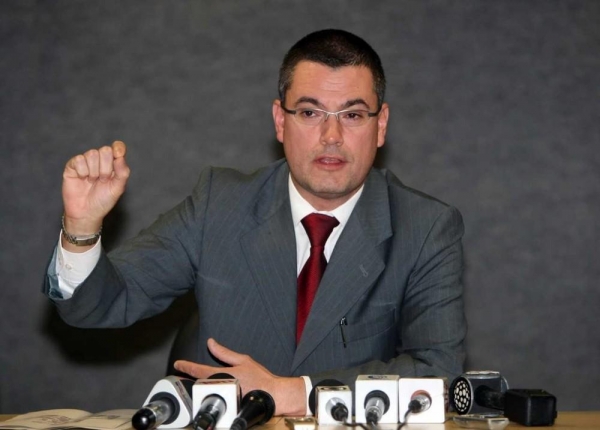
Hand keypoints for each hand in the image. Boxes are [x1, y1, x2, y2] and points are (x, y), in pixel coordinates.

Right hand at [61, 141, 129, 247]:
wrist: (86, 213)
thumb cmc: (103, 200)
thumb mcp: (118, 188)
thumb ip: (122, 171)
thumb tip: (120, 155)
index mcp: (113, 164)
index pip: (117, 147)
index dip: (118, 147)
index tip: (119, 153)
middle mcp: (100, 160)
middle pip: (105, 150)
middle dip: (106, 168)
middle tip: (103, 180)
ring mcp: (86, 162)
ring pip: (92, 154)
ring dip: (94, 171)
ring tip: (92, 181)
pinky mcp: (72, 165)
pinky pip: (79, 159)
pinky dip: (82, 171)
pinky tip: (82, 179)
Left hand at [174, 338, 305, 415]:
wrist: (272, 395)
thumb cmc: (260, 379)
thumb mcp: (242, 360)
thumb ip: (224, 353)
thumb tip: (211, 343)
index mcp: (221, 374)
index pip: (198, 369)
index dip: (186, 366)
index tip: (178, 364)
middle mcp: (218, 387)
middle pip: (197, 383)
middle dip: (187, 379)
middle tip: (179, 376)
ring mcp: (221, 398)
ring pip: (203, 393)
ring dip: (195, 388)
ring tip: (188, 384)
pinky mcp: (226, 406)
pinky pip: (213, 400)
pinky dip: (207, 396)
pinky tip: (204, 395)